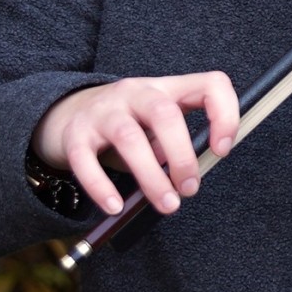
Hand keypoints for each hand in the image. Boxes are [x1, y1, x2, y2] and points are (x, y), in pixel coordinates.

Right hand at [32, 73, 239, 215]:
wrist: (66, 111)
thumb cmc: (127, 123)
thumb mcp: (157, 122)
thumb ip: (176, 142)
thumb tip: (188, 178)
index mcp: (166, 87)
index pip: (210, 84)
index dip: (225, 115)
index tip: (222, 151)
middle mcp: (136, 92)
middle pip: (165, 114)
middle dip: (182, 156)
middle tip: (190, 189)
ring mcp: (103, 111)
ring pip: (129, 138)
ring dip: (152, 177)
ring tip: (167, 205)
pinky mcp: (75, 134)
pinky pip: (86, 160)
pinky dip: (101, 186)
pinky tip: (116, 207)